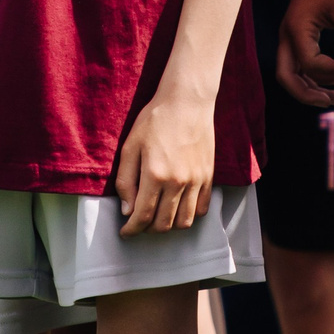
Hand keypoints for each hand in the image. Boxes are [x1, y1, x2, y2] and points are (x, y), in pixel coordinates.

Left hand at [115, 89, 215, 234]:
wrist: (187, 102)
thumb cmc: (155, 121)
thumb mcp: (130, 146)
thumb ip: (125, 181)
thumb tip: (127, 211)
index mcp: (155, 175)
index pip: (142, 216)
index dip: (131, 230)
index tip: (125, 232)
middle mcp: (178, 183)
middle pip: (163, 224)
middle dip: (147, 229)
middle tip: (139, 222)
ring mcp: (196, 181)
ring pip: (184, 222)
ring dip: (169, 226)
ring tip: (158, 217)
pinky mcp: (208, 177)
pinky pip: (201, 209)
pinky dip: (188, 215)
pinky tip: (177, 206)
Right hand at [277, 0, 333, 108]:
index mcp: (296, 29)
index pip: (310, 65)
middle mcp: (287, 34)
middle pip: (287, 77)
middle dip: (308, 94)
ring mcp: (289, 34)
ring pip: (291, 72)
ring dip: (311, 86)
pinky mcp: (297, 32)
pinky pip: (298, 62)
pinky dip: (313, 74)